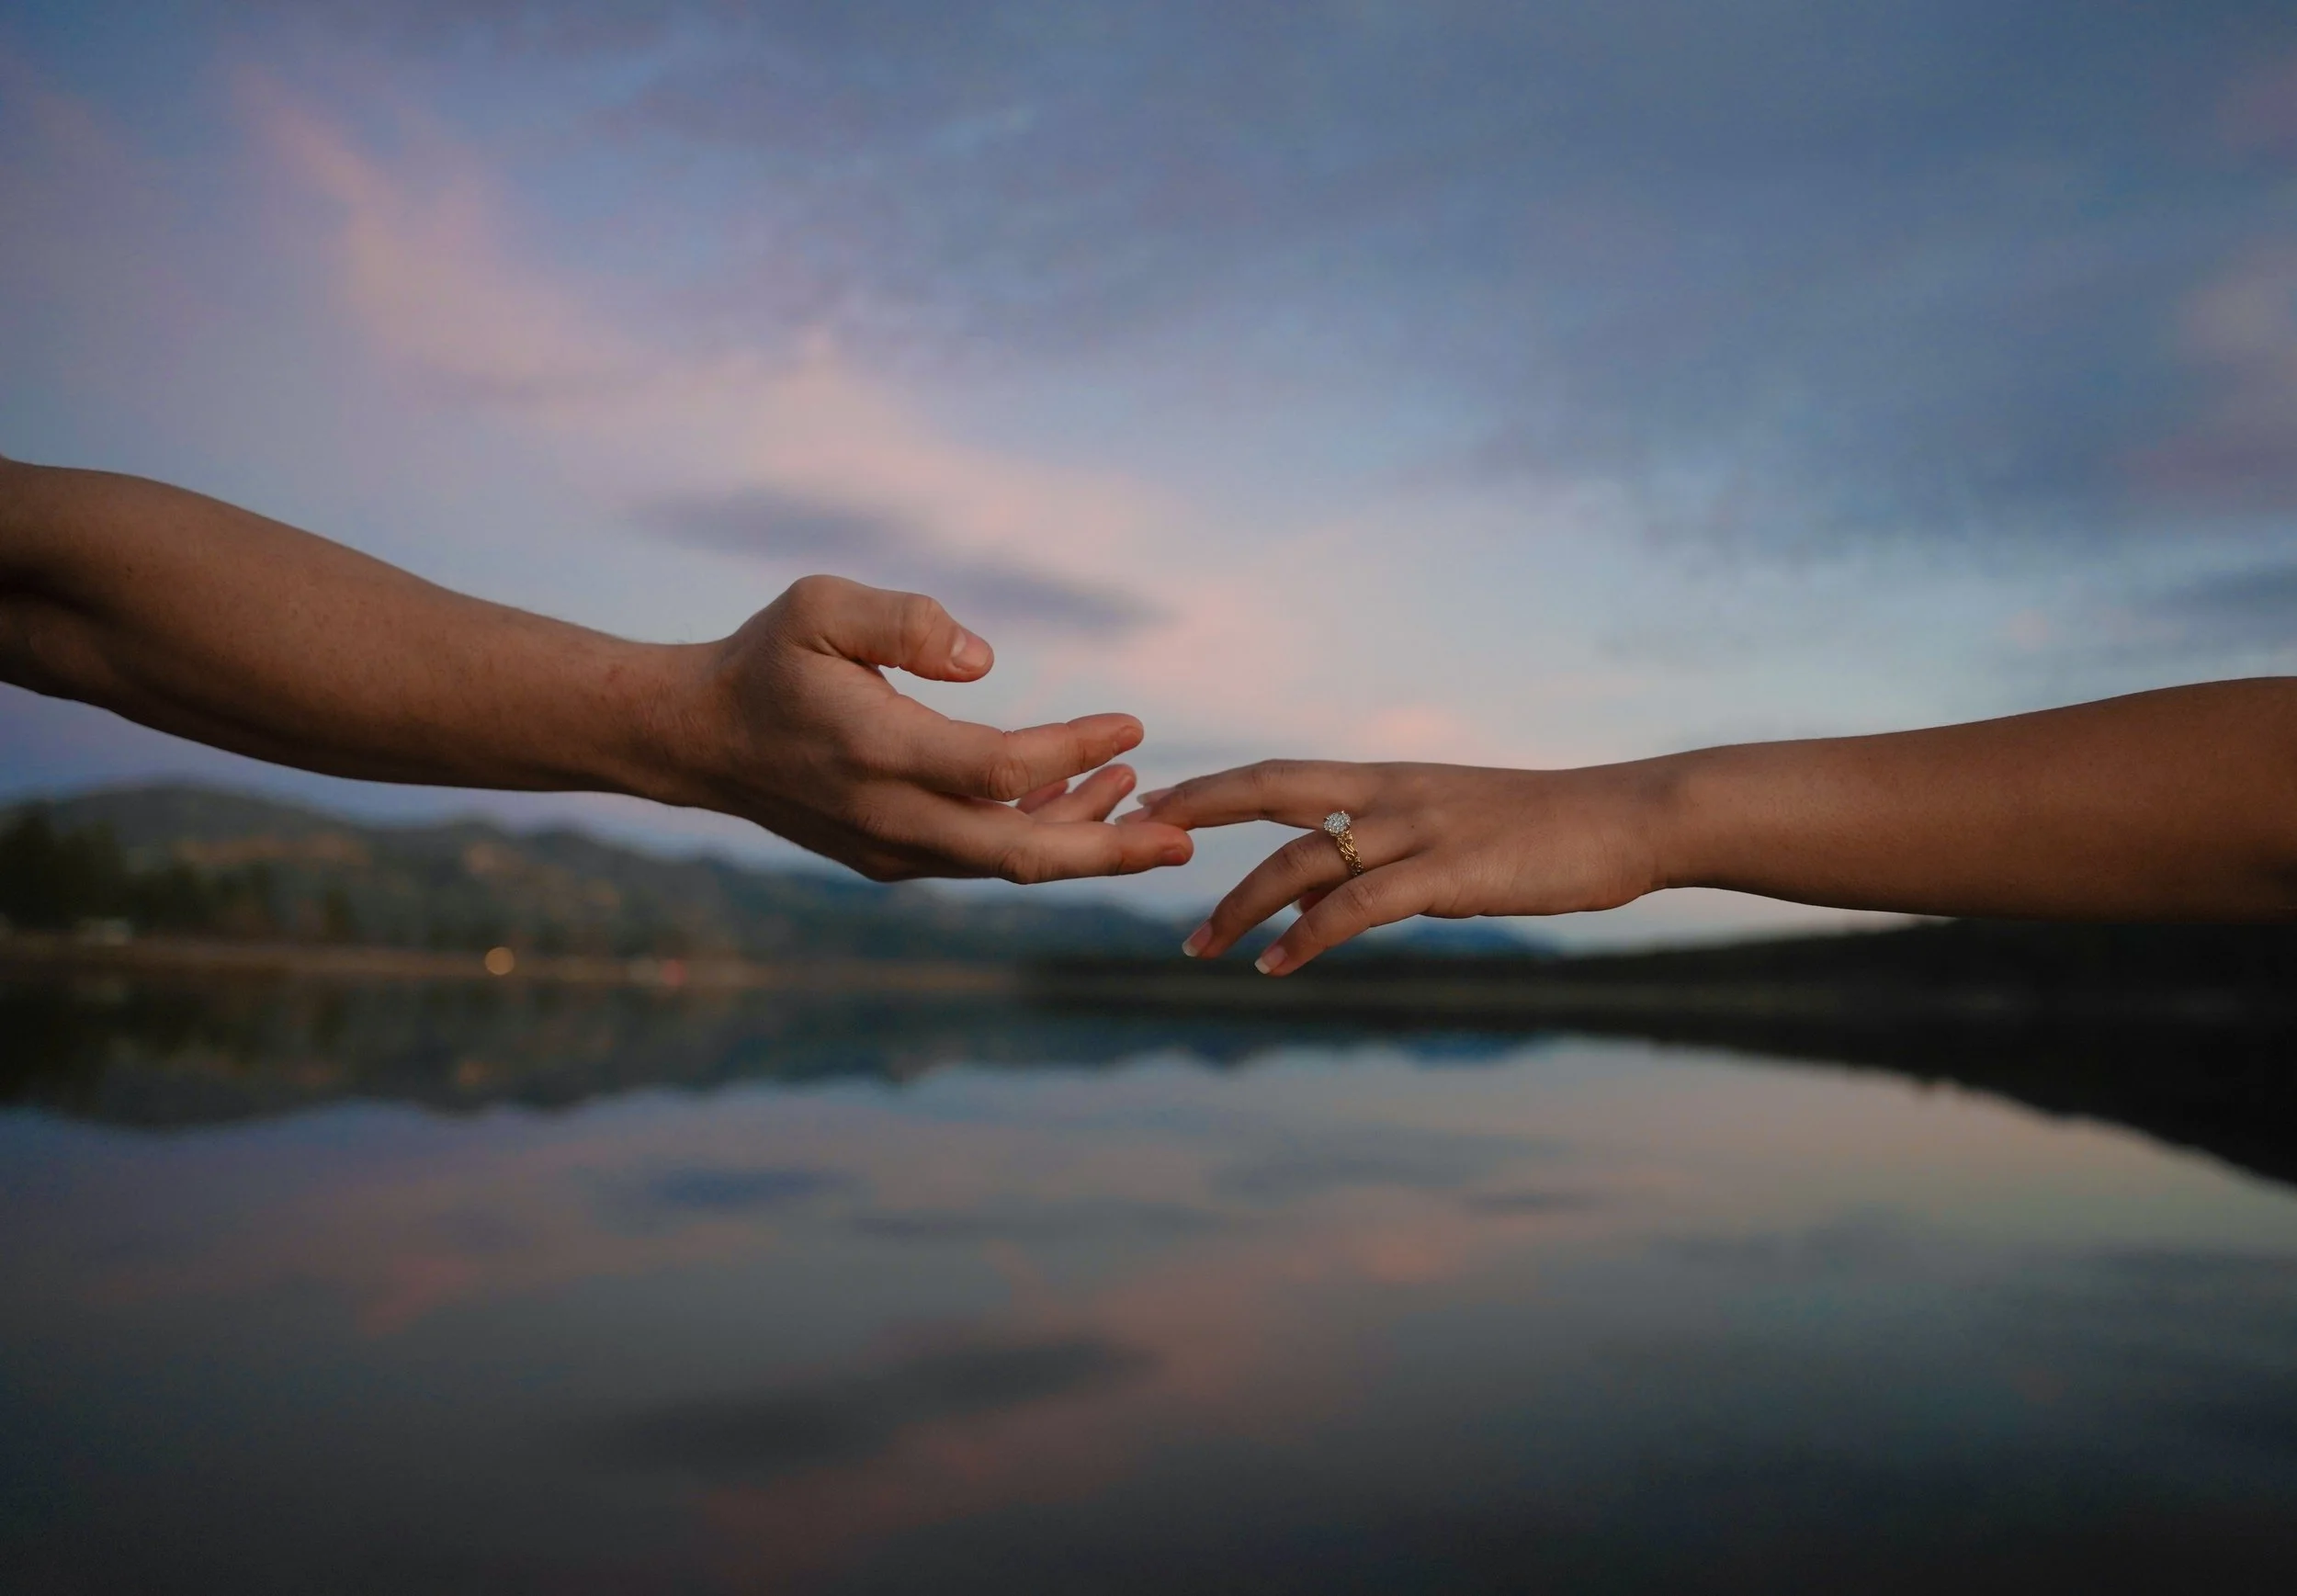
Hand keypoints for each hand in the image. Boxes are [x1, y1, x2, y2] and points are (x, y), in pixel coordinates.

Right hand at [675, 575, 1194, 881]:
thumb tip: (986, 661)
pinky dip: (1036, 836)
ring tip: (1140, 798)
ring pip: (1006, 862)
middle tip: (1185, 838)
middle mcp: (891, 818)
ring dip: (1081, 839)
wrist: (699, 738)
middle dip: (1111, 851)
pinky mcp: (892, 858)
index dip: (1075, 752)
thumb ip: (907, 621)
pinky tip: (1078, 801)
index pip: (1003, 771)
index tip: (1133, 724)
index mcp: (879, 752)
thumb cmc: (767, 660)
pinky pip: (980, 857)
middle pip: (1022, 855)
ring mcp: (892, 849)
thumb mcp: (821, 606)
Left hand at [1129, 759, 1672, 971]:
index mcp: (1389, 778)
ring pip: (1302, 857)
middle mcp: (1391, 791)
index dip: (1212, 785)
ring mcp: (1419, 829)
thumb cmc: (1547, 832)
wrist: (1630, 820)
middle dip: (1195, 810)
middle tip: (1131, 836)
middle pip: (1269, 788)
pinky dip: (1305, 937)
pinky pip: (1357, 906)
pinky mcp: (1448, 873)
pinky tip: (1274, 966)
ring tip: (1198, 947)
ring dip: (1239, 903)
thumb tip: (1317, 895)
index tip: (1153, 802)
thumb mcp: (1450, 834)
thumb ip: (1380, 857)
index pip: (1279, 772)